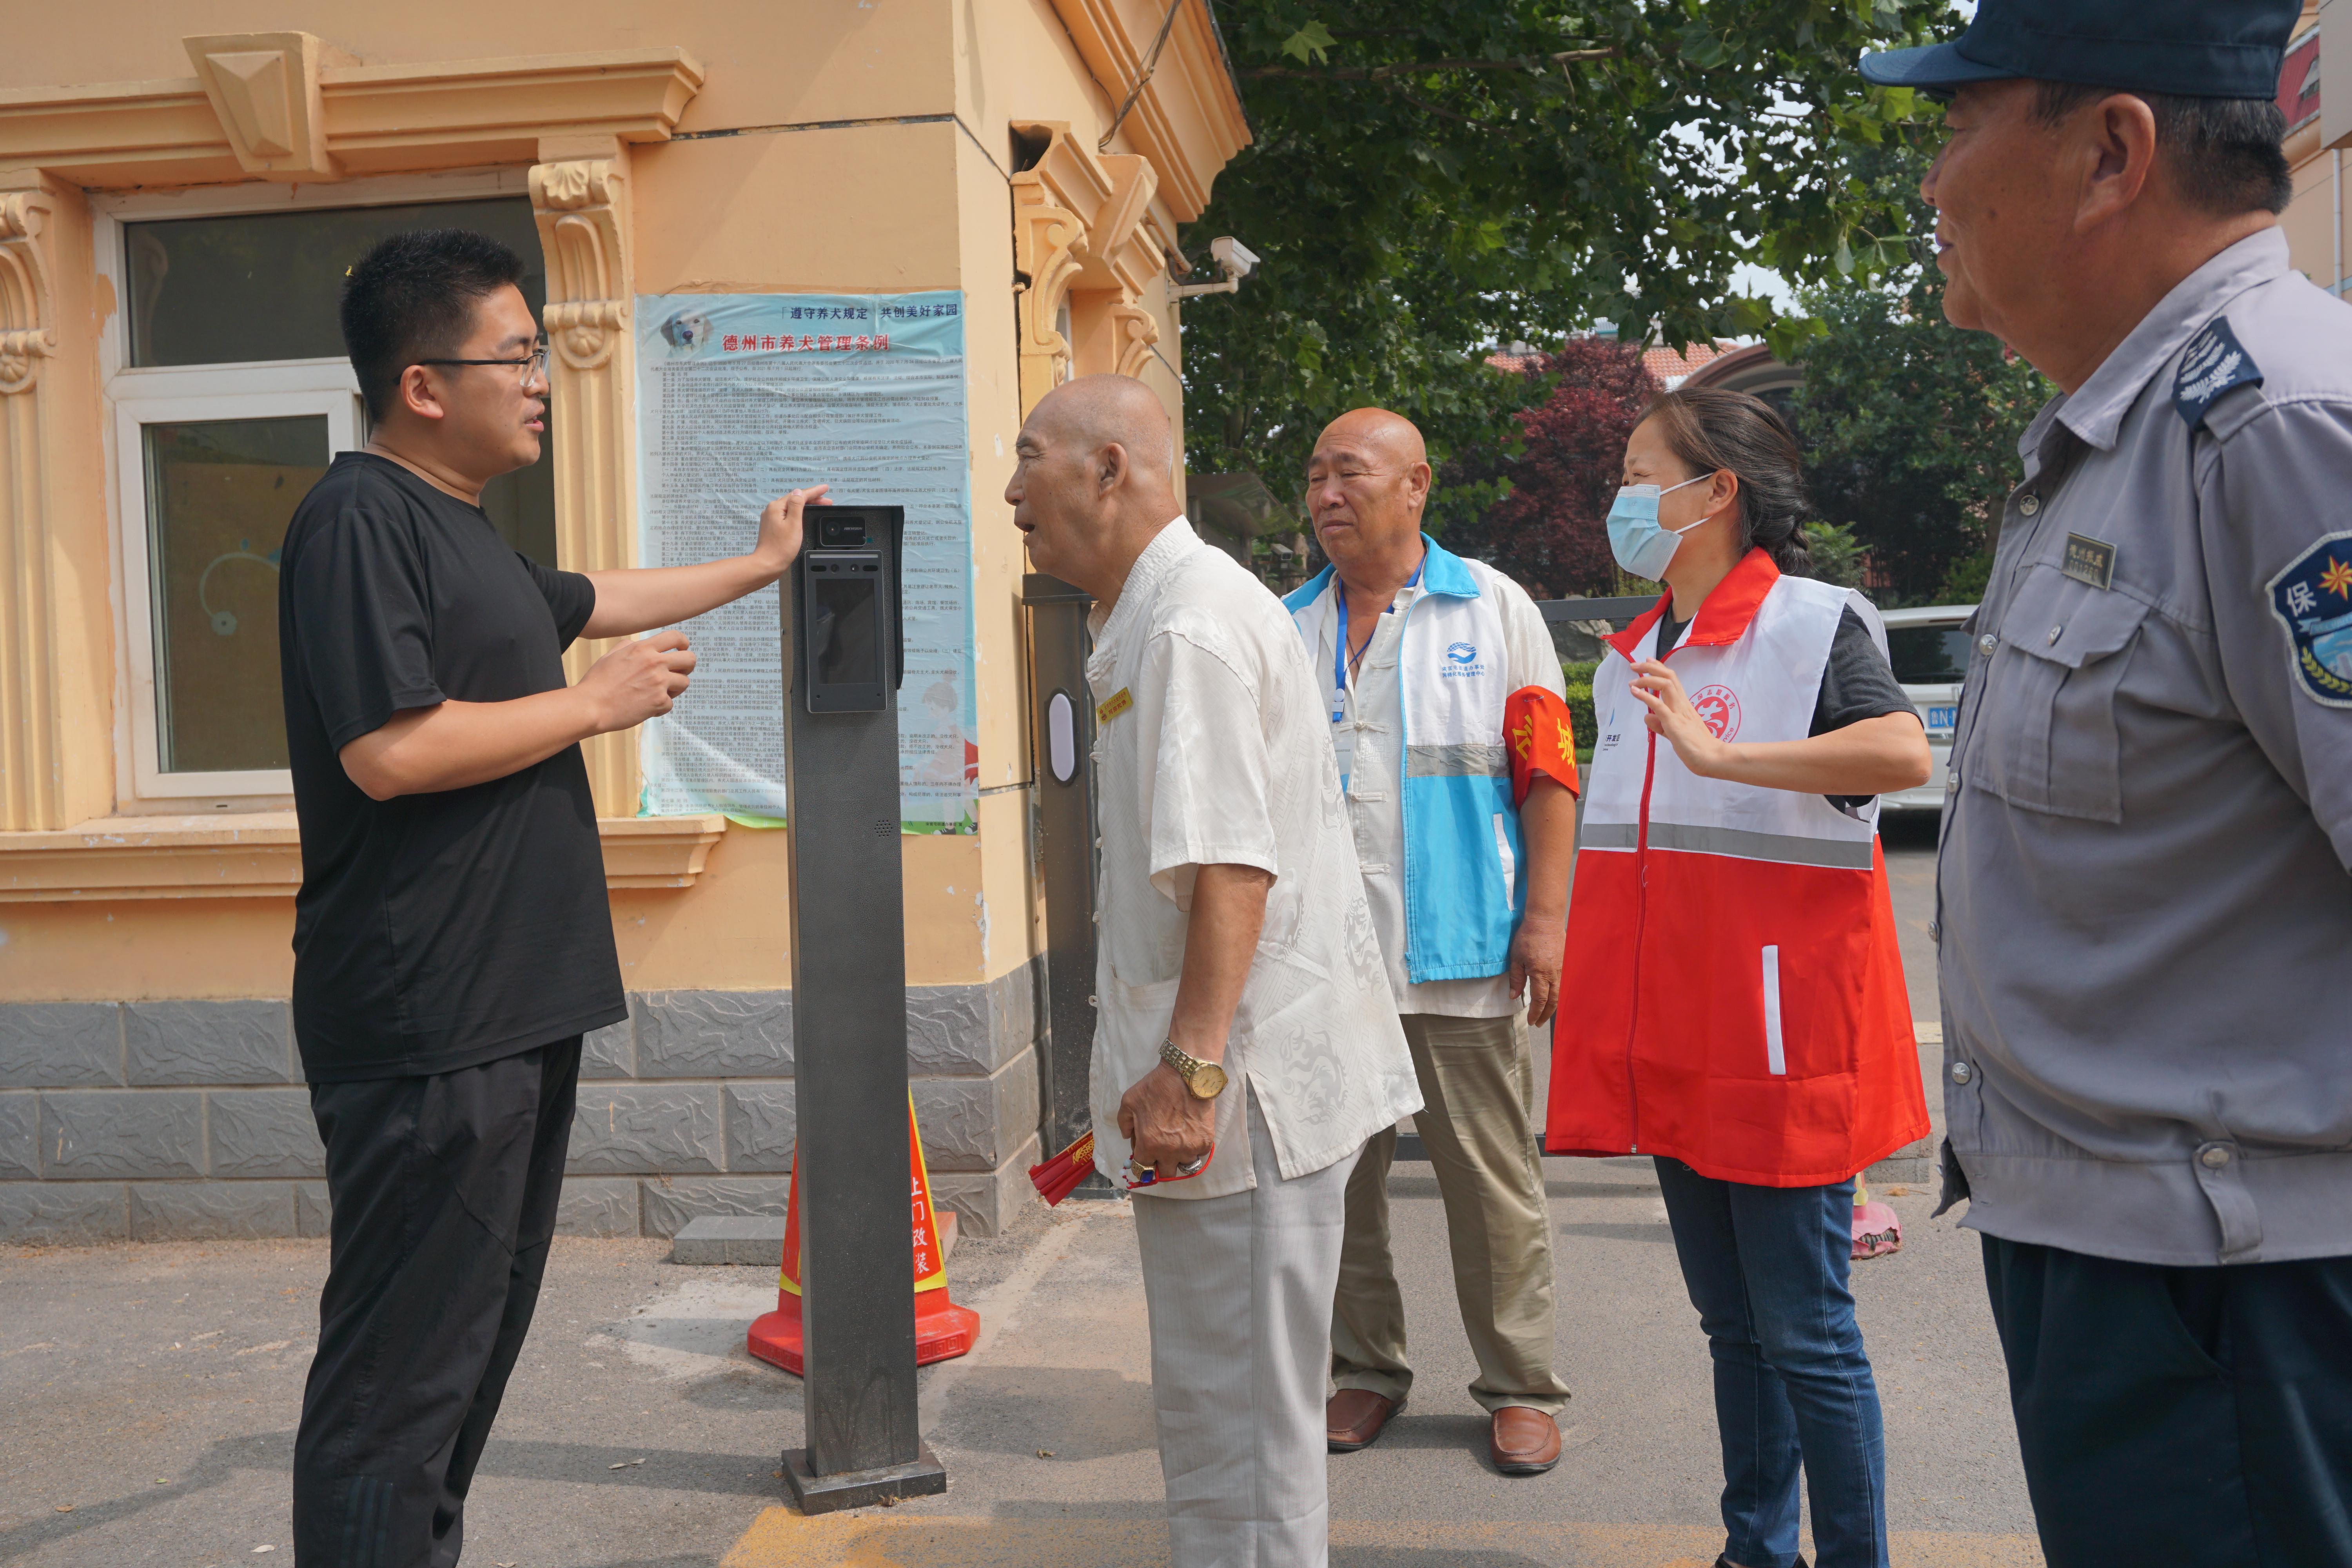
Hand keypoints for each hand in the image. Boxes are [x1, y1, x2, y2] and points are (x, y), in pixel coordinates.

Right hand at [580, 630, 695, 730]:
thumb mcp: (611, 655)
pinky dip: (660, 707)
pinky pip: (670, 703)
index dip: (683, 643)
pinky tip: (646, 706)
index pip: (676, 637)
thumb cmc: (597, 682)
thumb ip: (629, 646)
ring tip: (659, 692)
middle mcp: (654, 663)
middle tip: (679, 672)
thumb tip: (641, 644)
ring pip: (685, 682)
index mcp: (643, 649)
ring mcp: (659, 683)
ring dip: (675, 688)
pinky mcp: (659, 702)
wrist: (591, 706)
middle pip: (690, 659)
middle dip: (687, 666)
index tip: (682, 650)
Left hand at [751, 485, 830, 578]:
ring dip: (805, 505)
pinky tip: (802, 514)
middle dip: (811, 498)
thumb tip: (798, 492)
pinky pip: (786, 514)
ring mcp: (770, 518)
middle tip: (827, 501)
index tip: (825, 488)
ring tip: (818, 505)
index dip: (814, 491)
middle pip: (794, 499)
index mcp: (776, 507)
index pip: (798, 495)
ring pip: (790, 506)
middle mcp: (771, 510)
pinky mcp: (772, 526)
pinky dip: (797, 512)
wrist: (768, 564)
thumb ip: (796, 505)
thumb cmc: (781, 547)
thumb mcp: (793, 524)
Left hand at [1116, 1064, 1215, 1179]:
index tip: (1144, 1158)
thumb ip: (1124, 1123)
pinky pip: (1199, 1155)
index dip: (1141, 1163)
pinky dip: (1194, 1149)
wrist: (1186, 1075)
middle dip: (1161, 1165)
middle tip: (1161, 1153)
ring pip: (1184, 1167)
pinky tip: (1190, 1135)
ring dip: (1180, 1158)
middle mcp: (1169, 1152)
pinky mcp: (1205, 1141)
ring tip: (1178, 1143)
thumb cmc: (1155, 1087)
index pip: (1142, 1169)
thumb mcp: (1128, 1101)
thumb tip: (1127, 1137)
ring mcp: (1189, 1148)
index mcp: (1148, 1144)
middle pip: (1165, 1175)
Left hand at [1508, 915, 1564, 1027]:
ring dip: (1552, 1006)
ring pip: (1559, 993)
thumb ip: (1516, 978)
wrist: (1545, 920)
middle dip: (1545, 1014)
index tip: (1531, 1021)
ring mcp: (1562, 969)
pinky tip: (1552, 997)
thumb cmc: (1527, 937)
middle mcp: (1554, 974)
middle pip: (1553, 1001)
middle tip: (1538, 1023)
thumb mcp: (1516, 958)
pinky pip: (1563, 984)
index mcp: (1540, 974)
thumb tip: (1514, 996)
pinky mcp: (1566, 963)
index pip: (1539, 1000)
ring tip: (1544, 1013)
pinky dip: (1558, 994)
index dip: (1535, 1013)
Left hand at [1628, 658, 1729, 777]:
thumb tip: (1647, 716)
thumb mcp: (1673, 732)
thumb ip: (1660, 724)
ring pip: (1665, 685)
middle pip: (1668, 677)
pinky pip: (1659, 705)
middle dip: (1650, 667)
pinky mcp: (1674, 723)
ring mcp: (1679, 712)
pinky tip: (1634, 691)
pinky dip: (1645, 696)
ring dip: (1646, 679)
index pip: (1672, 680)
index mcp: (1684, 705)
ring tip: (1632, 680)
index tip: (1648, 661)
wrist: (1711, 757)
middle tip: (1635, 665)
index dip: (1659, 669)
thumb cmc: (1695, 746)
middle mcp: (1682, 704)